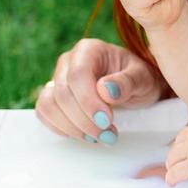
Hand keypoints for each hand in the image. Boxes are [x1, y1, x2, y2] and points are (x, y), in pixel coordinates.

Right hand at [34, 37, 166, 142]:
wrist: (135, 86)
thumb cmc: (139, 78)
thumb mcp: (143, 78)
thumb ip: (127, 82)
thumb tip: (105, 90)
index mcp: (89, 50)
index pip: (78, 75)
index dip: (88, 102)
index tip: (106, 121)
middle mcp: (69, 61)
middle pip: (63, 94)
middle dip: (84, 121)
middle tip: (108, 135)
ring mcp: (57, 79)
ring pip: (49, 105)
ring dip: (72, 127)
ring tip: (97, 137)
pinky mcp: (53, 96)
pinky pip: (44, 113)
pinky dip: (61, 128)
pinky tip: (83, 133)